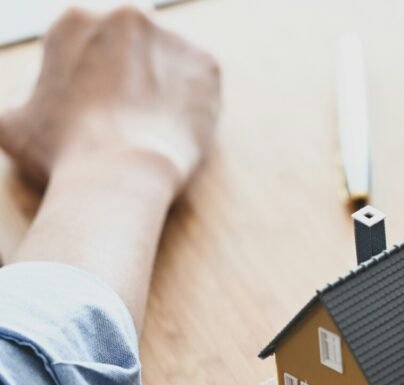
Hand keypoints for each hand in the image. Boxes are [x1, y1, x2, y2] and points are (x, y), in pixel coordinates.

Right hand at [0, 6, 220, 195]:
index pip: (92, 37)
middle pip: (133, 40)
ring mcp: (170, 35)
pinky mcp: (206, 62)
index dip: (96, 70)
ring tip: (154, 121)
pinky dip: (194, 99)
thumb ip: (17, 103)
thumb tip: (20, 107)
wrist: (122, 172)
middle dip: (132, 69)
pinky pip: (201, 78)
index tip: (99, 97)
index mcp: (75, 18)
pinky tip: (177, 124)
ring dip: (164, 81)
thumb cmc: (62, 151)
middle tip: (130, 108)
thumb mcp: (12, 123)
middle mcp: (125, 14)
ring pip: (169, 57)